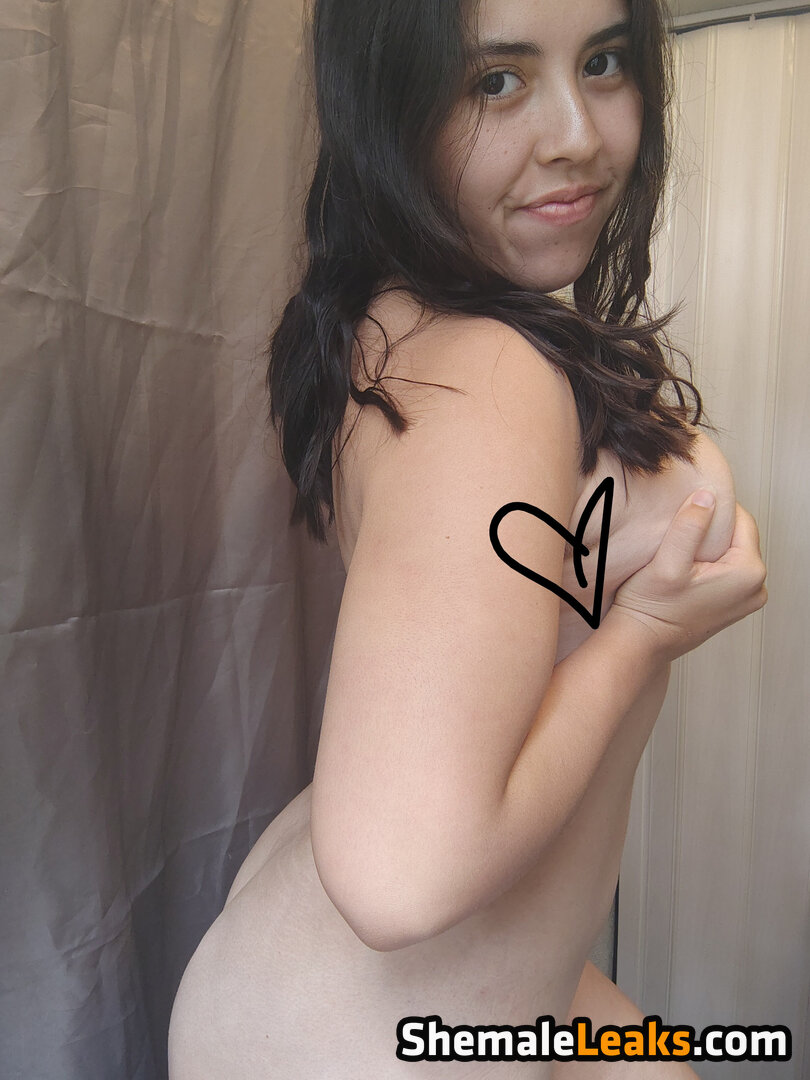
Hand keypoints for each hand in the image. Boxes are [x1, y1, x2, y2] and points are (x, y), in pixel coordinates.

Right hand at [608, 490, 766, 662]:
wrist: (642, 642)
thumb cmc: (651, 607)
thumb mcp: (667, 562)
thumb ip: (690, 526)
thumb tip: (707, 496)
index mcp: (748, 573)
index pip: (742, 520)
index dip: (713, 509)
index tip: (686, 510)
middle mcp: (756, 588)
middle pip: (739, 537)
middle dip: (712, 529)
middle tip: (680, 532)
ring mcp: (746, 599)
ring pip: (732, 552)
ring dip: (710, 546)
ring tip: (681, 551)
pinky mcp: (733, 605)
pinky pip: (728, 570)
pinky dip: (710, 564)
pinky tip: (686, 569)